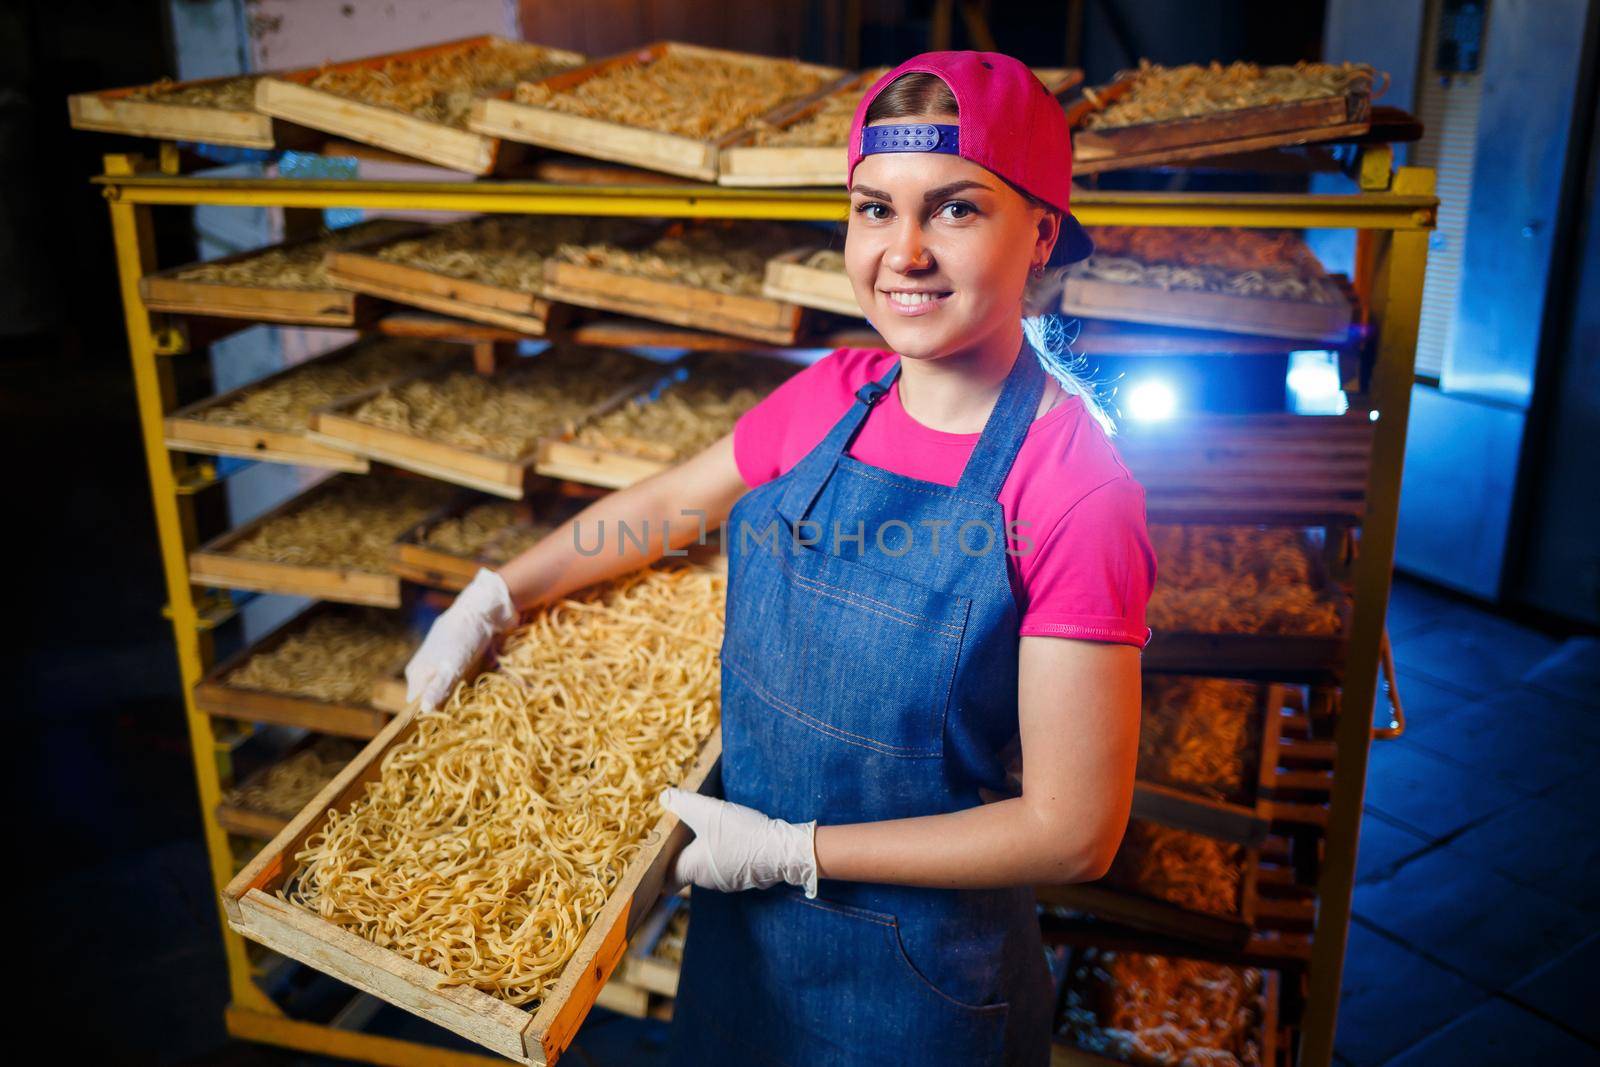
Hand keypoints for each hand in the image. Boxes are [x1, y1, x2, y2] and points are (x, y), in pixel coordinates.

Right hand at [404, 568, 516, 711]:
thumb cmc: (464, 638)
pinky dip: (467, 681)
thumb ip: (438, 689)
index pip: (416, 703)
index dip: (428, 714)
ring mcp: (440, 660)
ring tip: (474, 698)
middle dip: (446, 705)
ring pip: (446, 686)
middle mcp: (425, 668)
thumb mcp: (451, 666)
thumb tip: (423, 711)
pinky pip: (458, 676)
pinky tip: (478, 683)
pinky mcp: (455, 655)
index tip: (444, 724)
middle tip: (463, 711)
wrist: (482, 608)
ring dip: (459, 694)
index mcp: (417, 672)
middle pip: (432, 695)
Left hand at [658, 788, 817, 898]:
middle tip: (688, 831)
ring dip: (709, 852)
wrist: (781, 850)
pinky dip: (728, 854)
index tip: (659, 860)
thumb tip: (664, 797)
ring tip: (715, 830)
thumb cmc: (740, 833)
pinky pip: (729, 867)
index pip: (668, 880)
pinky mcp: (746, 878)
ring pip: (710, 867)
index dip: (661, 871)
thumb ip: (683, 803)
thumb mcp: (708, 811)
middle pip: (689, 869)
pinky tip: (737, 838)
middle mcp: (707, 880)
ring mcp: (729, 882)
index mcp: (692, 868)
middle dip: (687, 853)